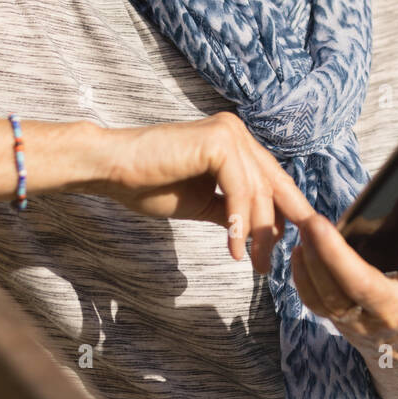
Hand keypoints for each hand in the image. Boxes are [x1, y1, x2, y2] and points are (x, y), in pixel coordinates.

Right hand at [82, 112, 316, 273]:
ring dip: (258, 232)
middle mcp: (235, 131)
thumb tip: (260, 231)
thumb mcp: (203, 203)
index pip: (270, 179)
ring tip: (254, 263)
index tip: (285, 247)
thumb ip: (232, 210)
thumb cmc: (149, 184)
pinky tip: (234, 249)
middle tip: (268, 266)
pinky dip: (240, 223)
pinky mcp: (218, 141)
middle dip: (274, 228)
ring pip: (258, 191)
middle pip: (270, 185)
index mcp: (233, 141)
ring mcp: (229, 132)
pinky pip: (239, 190)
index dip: (283, 213)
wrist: (111, 169)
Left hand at [291, 195, 397, 358]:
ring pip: (333, 297)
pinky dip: (303, 278)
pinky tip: (299, 250)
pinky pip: (317, 304)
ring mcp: (366, 322)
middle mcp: (396, 310)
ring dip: (313, 261)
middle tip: (317, 221)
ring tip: (305, 226)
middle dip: (336, 254)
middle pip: (363, 285)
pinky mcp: (342, 325)